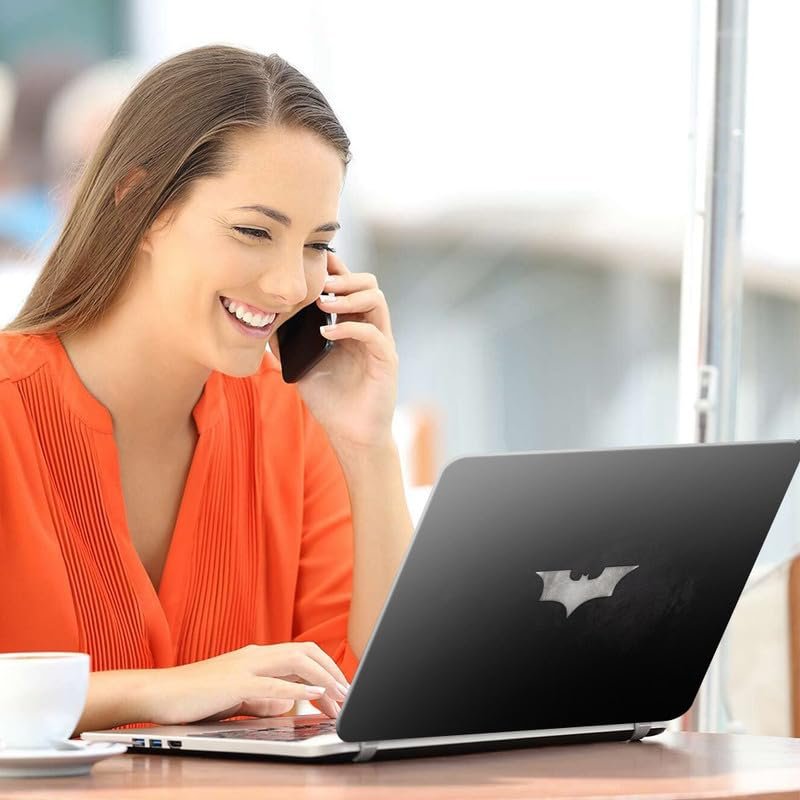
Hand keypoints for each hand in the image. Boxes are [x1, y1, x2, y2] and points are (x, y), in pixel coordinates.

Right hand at [139, 643, 348, 724]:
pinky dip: (298, 689)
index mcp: (256, 657)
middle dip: (332, 671)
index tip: (342, 687)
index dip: (326, 667)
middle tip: (349, 694)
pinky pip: (274, 684)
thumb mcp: (235, 699)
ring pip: (296, 662)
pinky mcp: (236, 682)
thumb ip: (261, 700)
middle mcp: (255, 655)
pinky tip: (315, 696)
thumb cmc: (192, 698)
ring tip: (340, 697)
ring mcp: (246, 666)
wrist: (156, 694)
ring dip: (323, 679)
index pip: (301, 654)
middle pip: (306, 652)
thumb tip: (285, 707)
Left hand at [269, 252, 398, 449]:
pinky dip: (350, 328)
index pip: (349, 286)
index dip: (336, 269)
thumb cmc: (329, 400)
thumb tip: (261, 319)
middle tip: (320, 283)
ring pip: (376, 301)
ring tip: (322, 304)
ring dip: (348, 296)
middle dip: (344, 277)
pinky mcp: (385, 361)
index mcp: (351, 325)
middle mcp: (369, 329)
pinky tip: (327, 333)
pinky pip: (373, 334)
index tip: (314, 260)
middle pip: (369, 284)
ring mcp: (379, 343)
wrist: (350, 434)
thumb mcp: (300, 364)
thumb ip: (286, 341)